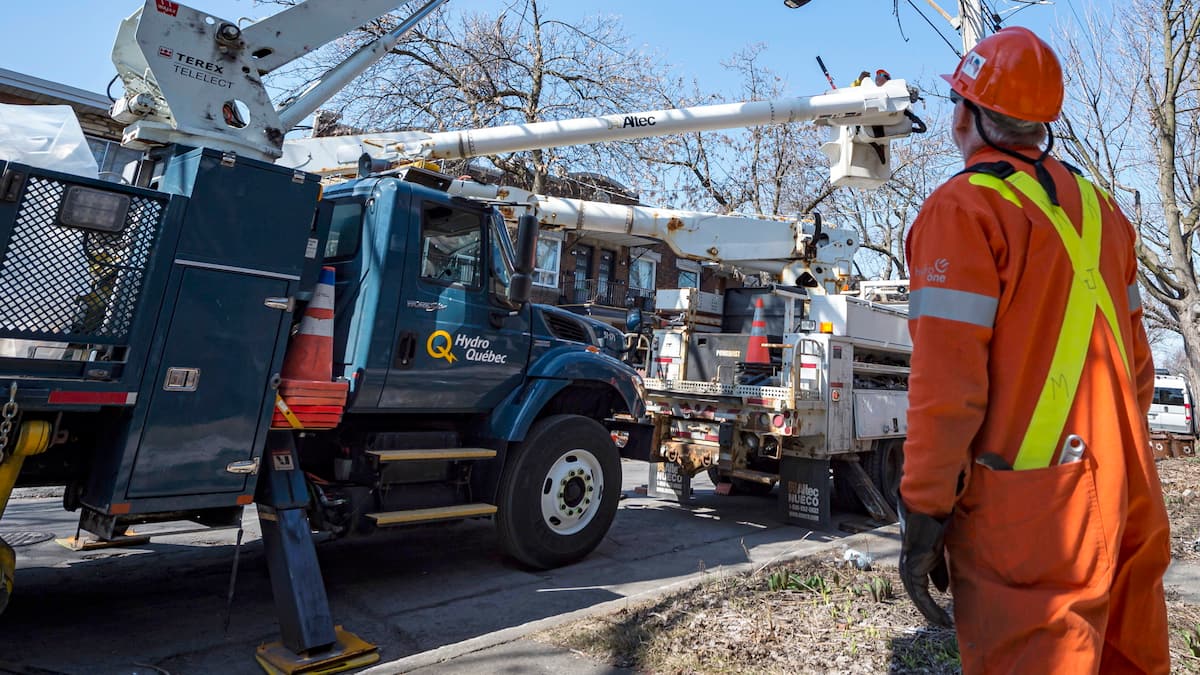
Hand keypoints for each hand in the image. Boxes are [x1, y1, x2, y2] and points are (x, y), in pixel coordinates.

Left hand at [898, 501, 953, 627]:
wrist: (927, 519)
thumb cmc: (932, 534)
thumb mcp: (937, 558)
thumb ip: (937, 574)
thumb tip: (942, 591)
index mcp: (911, 569)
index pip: (920, 592)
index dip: (931, 605)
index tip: (943, 616)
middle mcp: (906, 573)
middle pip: (918, 599)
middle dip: (932, 613)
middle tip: (945, 624)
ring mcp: (908, 572)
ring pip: (919, 600)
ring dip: (932, 613)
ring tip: (945, 623)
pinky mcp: (913, 571)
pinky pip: (921, 595)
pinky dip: (931, 606)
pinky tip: (941, 614)